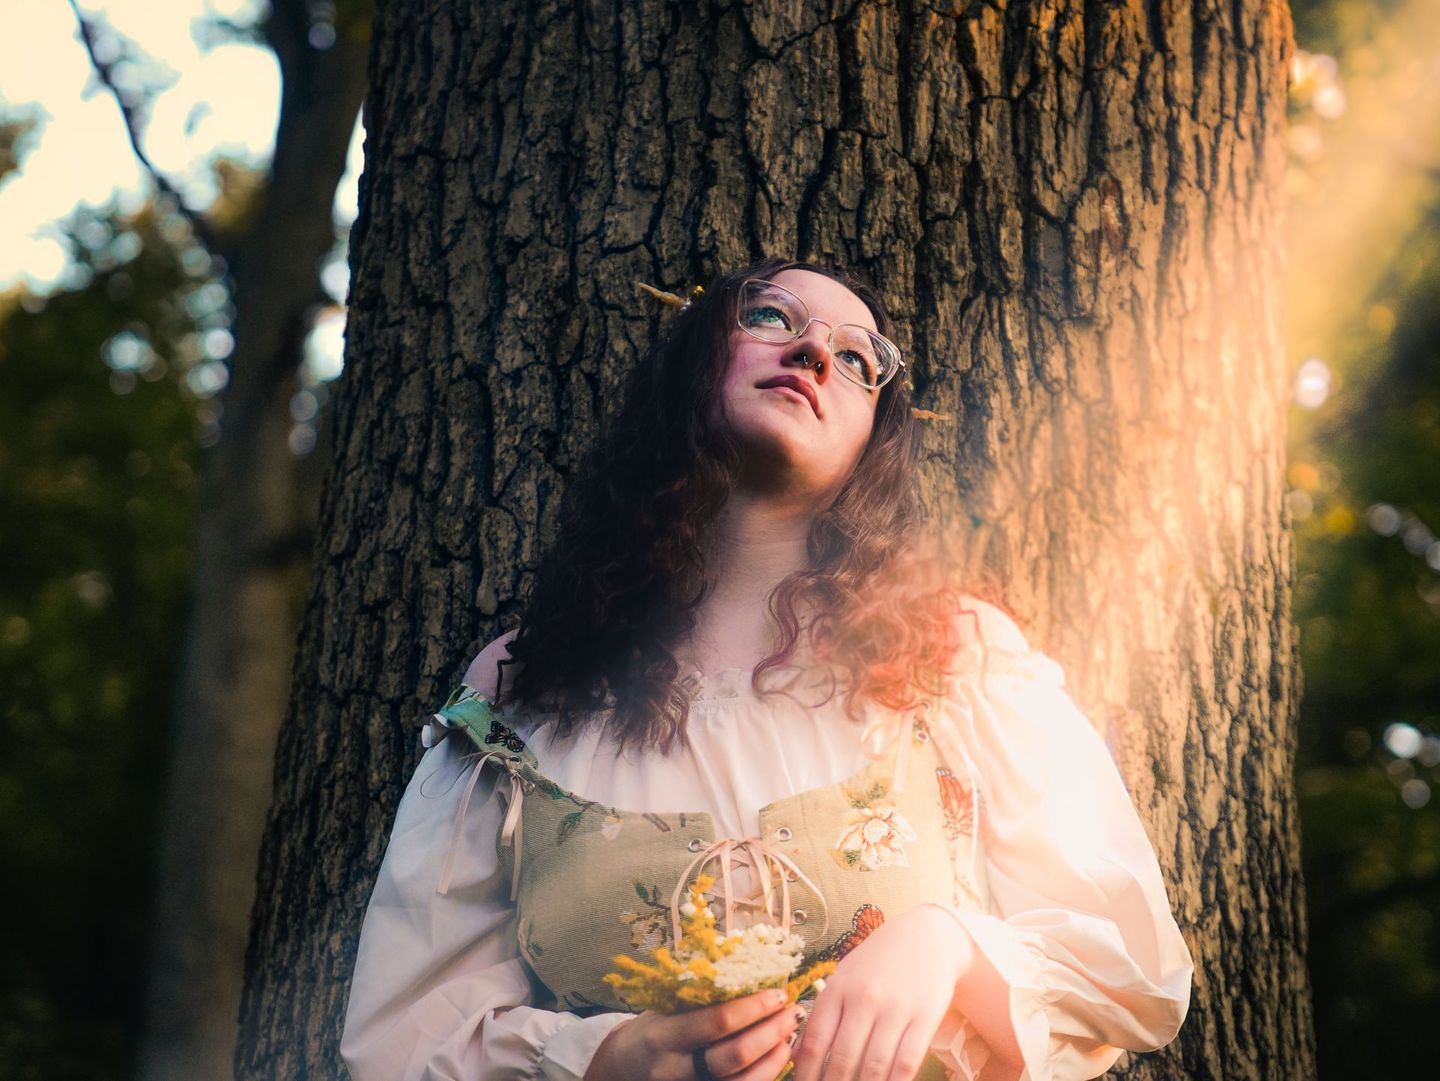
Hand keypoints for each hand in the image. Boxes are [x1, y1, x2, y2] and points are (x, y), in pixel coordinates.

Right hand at [584, 988, 803, 1080]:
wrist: (622, 1071)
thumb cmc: (651, 1031)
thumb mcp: (664, 1009)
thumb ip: (699, 997)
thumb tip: (749, 968)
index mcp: (664, 1035)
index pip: (716, 1022)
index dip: (752, 1008)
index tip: (778, 993)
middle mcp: (675, 1069)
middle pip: (733, 1056)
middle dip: (769, 1033)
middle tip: (792, 1012)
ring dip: (773, 1058)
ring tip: (790, 1034)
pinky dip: (763, 1076)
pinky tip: (777, 1057)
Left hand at [788, 905, 972, 1080]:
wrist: (928, 936)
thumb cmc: (878, 961)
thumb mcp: (845, 976)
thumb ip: (825, 1012)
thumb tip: (799, 1053)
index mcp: (838, 988)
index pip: (814, 1042)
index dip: (806, 1075)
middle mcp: (864, 998)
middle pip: (841, 1059)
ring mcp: (895, 1009)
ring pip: (873, 1067)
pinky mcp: (924, 1018)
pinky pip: (906, 1063)